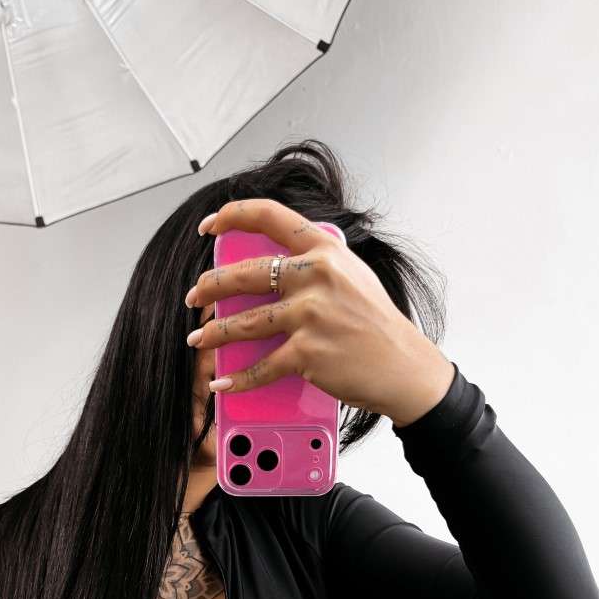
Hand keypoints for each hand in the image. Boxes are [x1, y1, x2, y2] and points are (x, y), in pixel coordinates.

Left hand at [184, 198, 455, 426]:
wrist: (404, 366)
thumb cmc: (378, 324)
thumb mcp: (352, 277)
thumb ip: (314, 266)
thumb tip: (268, 270)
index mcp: (325, 250)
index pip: (270, 216)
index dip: (232, 215)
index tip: (209, 226)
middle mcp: (315, 276)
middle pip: (244, 274)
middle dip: (210, 287)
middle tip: (194, 297)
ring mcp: (310, 315)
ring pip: (244, 322)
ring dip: (214, 334)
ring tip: (199, 339)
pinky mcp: (307, 352)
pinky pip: (261, 366)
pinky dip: (238, 378)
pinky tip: (222, 383)